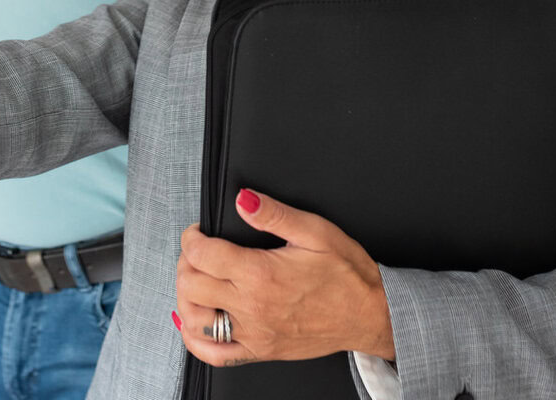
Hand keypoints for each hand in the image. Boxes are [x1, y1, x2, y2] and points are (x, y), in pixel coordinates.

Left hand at [174, 188, 394, 366]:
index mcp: (262, 274)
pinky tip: (196, 321)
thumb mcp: (316, 231)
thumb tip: (243, 200)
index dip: (192, 237)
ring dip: (186, 296)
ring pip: (195, 319)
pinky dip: (195, 339)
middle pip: (191, 284)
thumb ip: (275, 214)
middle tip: (198, 251)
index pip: (203, 254)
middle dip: (186, 262)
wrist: (370, 315)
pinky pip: (214, 354)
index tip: (199, 231)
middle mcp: (252, 307)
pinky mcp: (260, 350)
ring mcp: (254, 333)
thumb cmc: (348, 274)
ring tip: (197, 280)